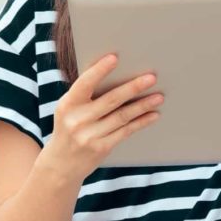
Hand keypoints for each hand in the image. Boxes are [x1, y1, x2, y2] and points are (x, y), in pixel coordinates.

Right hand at [37, 53, 163, 183]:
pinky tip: (153, 114)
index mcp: (67, 104)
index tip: (114, 57)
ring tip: (159, 96)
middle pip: (110, 100)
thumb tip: (117, 73)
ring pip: (122, 116)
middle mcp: (77, 120)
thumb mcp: (69, 109)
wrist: (61, 163)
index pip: (84, 84)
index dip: (99, 70)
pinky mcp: (101, 148)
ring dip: (143, 105)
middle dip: (133, 87)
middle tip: (151, 77)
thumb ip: (86, 94)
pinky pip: (126, 131)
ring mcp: (90, 136)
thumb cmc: (69, 127)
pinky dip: (141, 122)